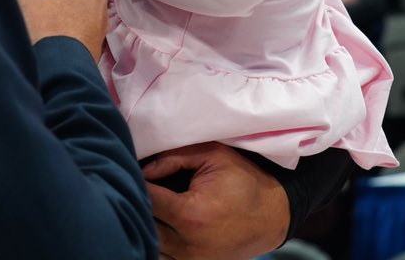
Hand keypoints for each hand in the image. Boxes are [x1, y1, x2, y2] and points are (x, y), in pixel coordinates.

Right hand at [7, 0, 106, 61]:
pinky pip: (74, 41)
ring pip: (75, 20)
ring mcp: (97, 35)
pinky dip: (61, 41)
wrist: (54, 74)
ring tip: (39, 28)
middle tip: (38, 5)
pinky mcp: (91, 55)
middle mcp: (100, 11)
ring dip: (59, 23)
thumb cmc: (46, 31)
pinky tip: (45, 45)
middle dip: (58, 0)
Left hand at [143, 143, 289, 259]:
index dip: (136, 181)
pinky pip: (163, 256)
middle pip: (145, 225)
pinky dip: (157, 238)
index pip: (148, 200)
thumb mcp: (212, 155)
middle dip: (137, 202)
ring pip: (151, 244)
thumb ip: (174, 157)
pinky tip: (159, 220)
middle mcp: (188, 245)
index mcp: (190, 216)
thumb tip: (144, 168)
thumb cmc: (243, 180)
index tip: (132, 167)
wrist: (272, 215)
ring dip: (145, 222)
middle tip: (135, 181)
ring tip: (149, 201)